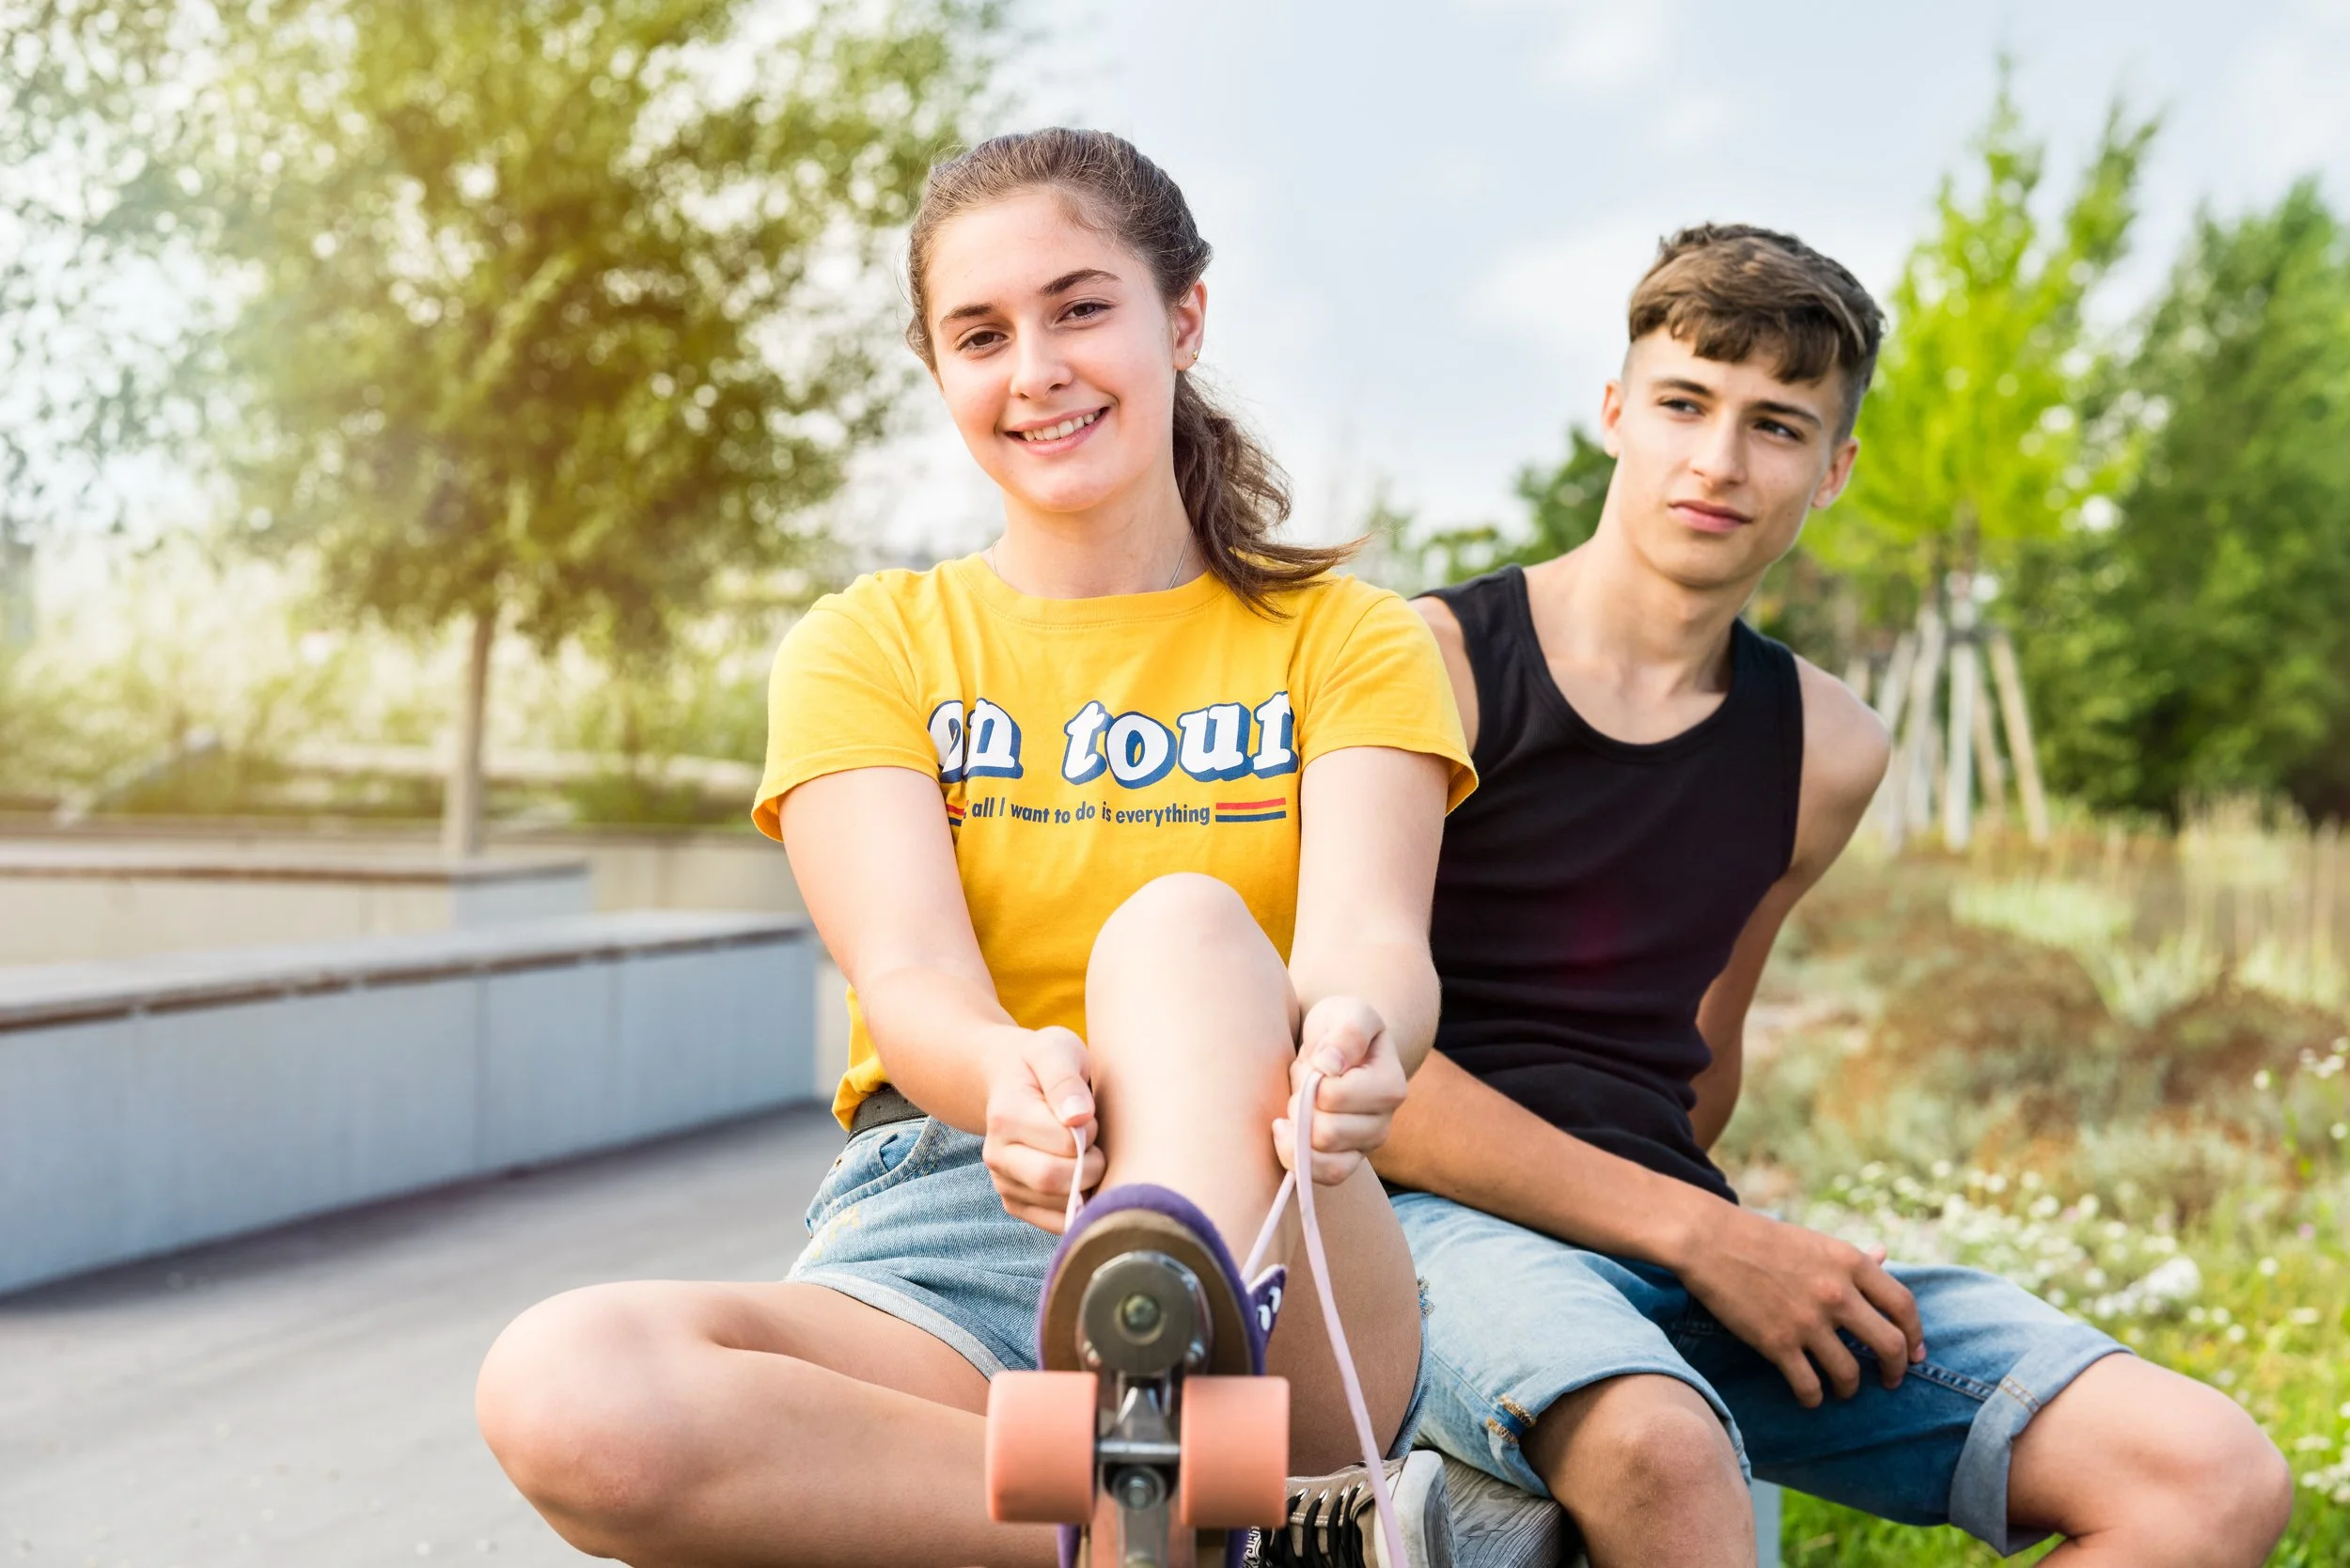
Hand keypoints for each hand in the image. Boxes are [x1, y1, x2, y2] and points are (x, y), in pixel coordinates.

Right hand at [979, 1026, 1103, 1232]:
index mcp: (1006, 1114)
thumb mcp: (1055, 1050)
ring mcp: (1003, 1182)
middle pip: (1051, 1180)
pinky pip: (1054, 1223)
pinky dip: (1080, 1209)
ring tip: (1088, 1157)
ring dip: (1087, 1187)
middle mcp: (996, 1154)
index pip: (1064, 1142)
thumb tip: (1079, 1117)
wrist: (1010, 1079)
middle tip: (1098, 1144)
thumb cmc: (1042, 1063)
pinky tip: (1084, 1182)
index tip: (1091, 1116)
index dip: (1090, 1132)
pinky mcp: (1014, 1203)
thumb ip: (1065, 1079)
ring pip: (1057, 1206)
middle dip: (1092, 1166)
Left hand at [1274, 996, 1406, 1185]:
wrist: (1335, 1050)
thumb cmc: (1340, 1028)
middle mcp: (1384, 1122)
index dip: (1310, 1080)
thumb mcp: (1348, 1012)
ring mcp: (1366, 1146)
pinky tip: (1285, 1133)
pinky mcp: (1347, 1160)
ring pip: (1322, 1158)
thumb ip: (1347, 1033)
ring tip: (1298, 1103)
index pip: (1333, 1097)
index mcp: (1390, 1085)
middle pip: (1326, 1133)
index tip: (1313, 1061)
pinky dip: (1297, 1160)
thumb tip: (1330, 1065)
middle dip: (1301, 1105)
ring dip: (1297, 1129)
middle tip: (1303, 1083)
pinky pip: (1323, 1177)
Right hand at [1673, 1202, 1924, 1407]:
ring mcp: (1808, 1321)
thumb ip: (1853, 1257)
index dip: (1916, 1335)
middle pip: (1890, 1345)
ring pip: (1850, 1374)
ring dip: (1851, 1389)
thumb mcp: (1816, 1241)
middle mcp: (1837, 1293)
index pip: (1904, 1306)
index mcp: (1850, 1263)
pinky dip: (1814, 1398)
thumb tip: (1885, 1256)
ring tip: (1844, 1390)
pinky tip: (1810, 1396)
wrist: (1710, 1241)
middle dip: (1896, 1370)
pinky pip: (1809, 1386)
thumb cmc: (1764, 1238)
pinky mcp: (1777, 1344)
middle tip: (1891, 1380)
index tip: (1914, 1352)